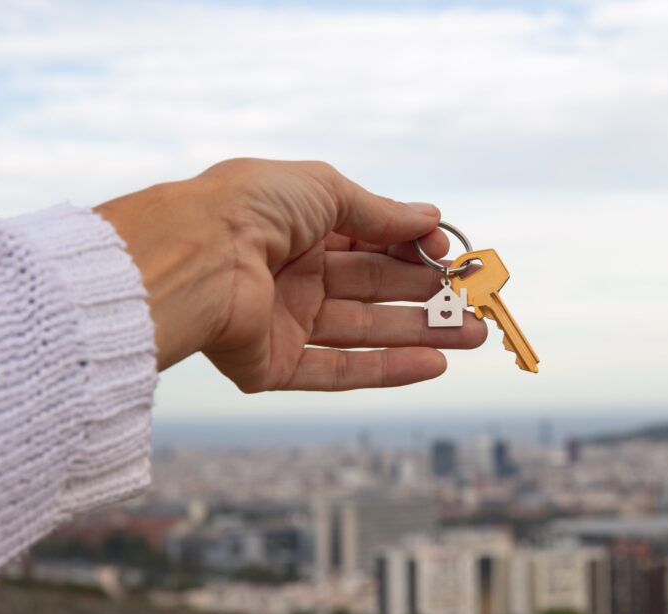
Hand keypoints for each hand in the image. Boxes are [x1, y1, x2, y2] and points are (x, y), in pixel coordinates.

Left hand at [96, 159, 486, 390]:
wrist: (191, 256)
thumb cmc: (250, 206)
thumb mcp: (326, 190)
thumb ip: (381, 213)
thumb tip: (431, 219)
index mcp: (297, 227)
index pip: (367, 241)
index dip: (410, 247)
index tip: (449, 254)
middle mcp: (291, 275)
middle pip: (373, 290)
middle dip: (427, 297)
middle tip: (476, 307)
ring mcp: (281, 322)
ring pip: (364, 332)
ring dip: (420, 334)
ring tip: (473, 336)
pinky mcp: (270, 366)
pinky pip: (336, 370)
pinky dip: (386, 369)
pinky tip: (433, 364)